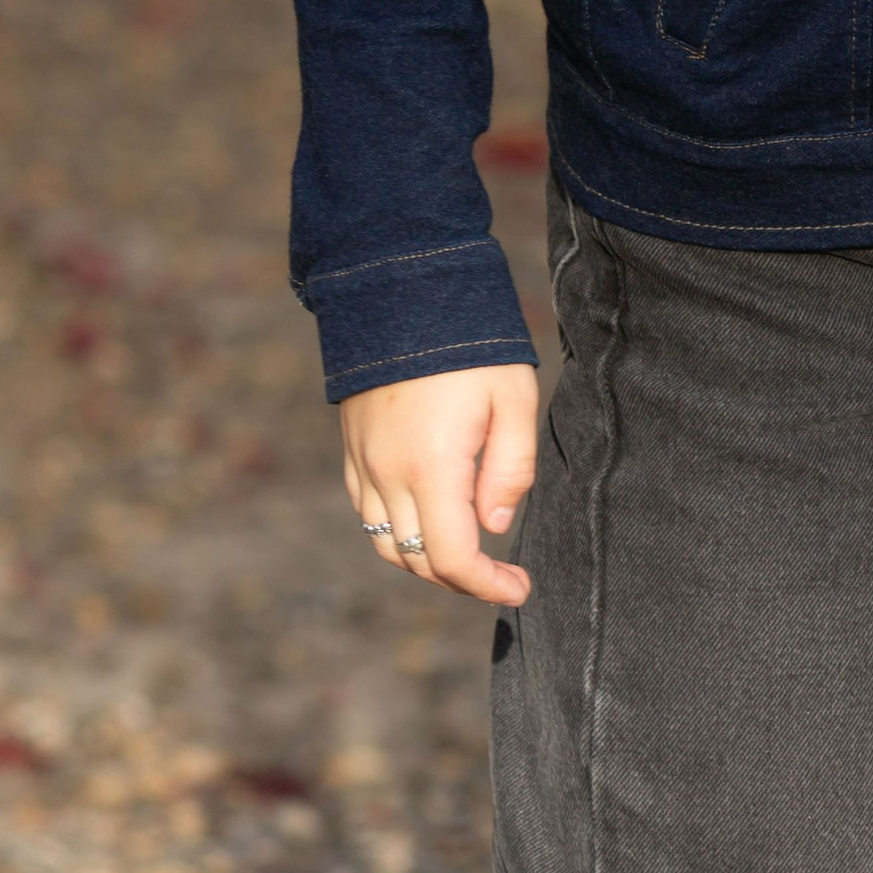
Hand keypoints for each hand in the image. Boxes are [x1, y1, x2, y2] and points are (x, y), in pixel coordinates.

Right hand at [341, 363, 540, 605]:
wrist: (402, 284)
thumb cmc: (472, 341)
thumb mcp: (513, 396)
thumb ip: (510, 468)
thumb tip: (495, 526)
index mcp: (431, 466)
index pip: (452, 559)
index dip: (487, 585)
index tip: (520, 588)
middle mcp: (387, 473)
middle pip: (417, 560)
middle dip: (461, 577)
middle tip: (502, 571)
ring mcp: (362, 461)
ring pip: (386, 543)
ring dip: (425, 558)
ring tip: (467, 546)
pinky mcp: (352, 447)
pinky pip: (368, 511)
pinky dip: (397, 530)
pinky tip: (429, 513)